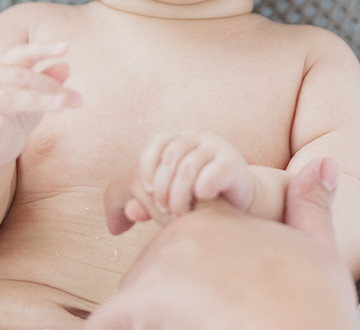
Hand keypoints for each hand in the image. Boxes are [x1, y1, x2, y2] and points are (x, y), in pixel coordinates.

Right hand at [0, 41, 82, 167]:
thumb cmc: (13, 113)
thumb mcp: (34, 95)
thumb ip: (48, 80)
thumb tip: (66, 65)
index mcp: (2, 65)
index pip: (24, 53)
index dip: (44, 49)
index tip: (66, 47)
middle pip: (23, 77)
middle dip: (52, 86)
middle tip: (79, 99)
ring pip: (12, 97)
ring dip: (39, 100)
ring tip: (62, 104)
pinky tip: (11, 124)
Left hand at [88, 157, 358, 329]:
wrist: (301, 327)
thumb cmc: (311, 305)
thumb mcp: (318, 248)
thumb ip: (311, 203)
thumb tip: (324, 163)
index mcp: (221, 219)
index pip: (185, 238)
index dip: (185, 274)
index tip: (198, 297)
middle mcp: (187, 233)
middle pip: (154, 268)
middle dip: (164, 298)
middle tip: (196, 316)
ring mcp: (164, 264)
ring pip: (134, 292)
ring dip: (147, 315)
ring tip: (185, 321)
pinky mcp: (145, 298)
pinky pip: (107, 318)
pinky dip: (115, 325)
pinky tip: (140, 329)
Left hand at [106, 131, 252, 234]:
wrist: (239, 206)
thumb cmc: (196, 201)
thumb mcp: (164, 201)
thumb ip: (139, 205)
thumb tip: (121, 221)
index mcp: (180, 140)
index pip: (157, 142)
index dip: (148, 165)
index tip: (147, 190)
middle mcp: (199, 138)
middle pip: (172, 154)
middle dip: (162, 186)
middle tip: (163, 209)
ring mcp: (218, 147)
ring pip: (189, 166)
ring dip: (179, 194)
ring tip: (181, 213)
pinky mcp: (233, 163)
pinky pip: (212, 173)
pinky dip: (201, 190)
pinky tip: (203, 201)